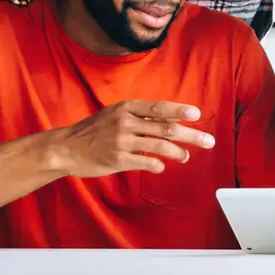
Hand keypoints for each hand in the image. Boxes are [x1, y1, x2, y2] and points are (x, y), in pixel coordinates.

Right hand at [47, 100, 213, 178]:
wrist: (66, 147)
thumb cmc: (94, 131)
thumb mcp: (115, 115)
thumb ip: (140, 117)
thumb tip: (171, 122)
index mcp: (127, 108)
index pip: (160, 108)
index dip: (180, 111)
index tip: (197, 114)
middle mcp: (126, 122)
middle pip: (166, 128)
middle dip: (191, 135)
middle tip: (208, 141)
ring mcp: (122, 141)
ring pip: (160, 146)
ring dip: (178, 153)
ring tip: (186, 156)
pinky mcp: (117, 160)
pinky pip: (146, 163)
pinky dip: (158, 165)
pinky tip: (162, 167)